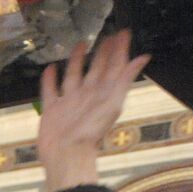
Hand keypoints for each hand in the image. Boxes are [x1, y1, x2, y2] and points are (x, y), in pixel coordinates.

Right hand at [37, 31, 150, 191]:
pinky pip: (50, 91)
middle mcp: (87, 96)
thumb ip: (125, 79)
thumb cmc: (91, 132)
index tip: (122, 35)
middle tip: (106, 38)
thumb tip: (142, 58)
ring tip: (80, 45)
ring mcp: (69, 102)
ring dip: (77, 61)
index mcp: (102, 93)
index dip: (119, 51)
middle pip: (96, 69)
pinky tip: (50, 69)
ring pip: (73, 76)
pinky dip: (49, 80)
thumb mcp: (113, 102)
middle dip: (101, 53)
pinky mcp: (52, 110)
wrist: (67, 154)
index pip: (113, 67)